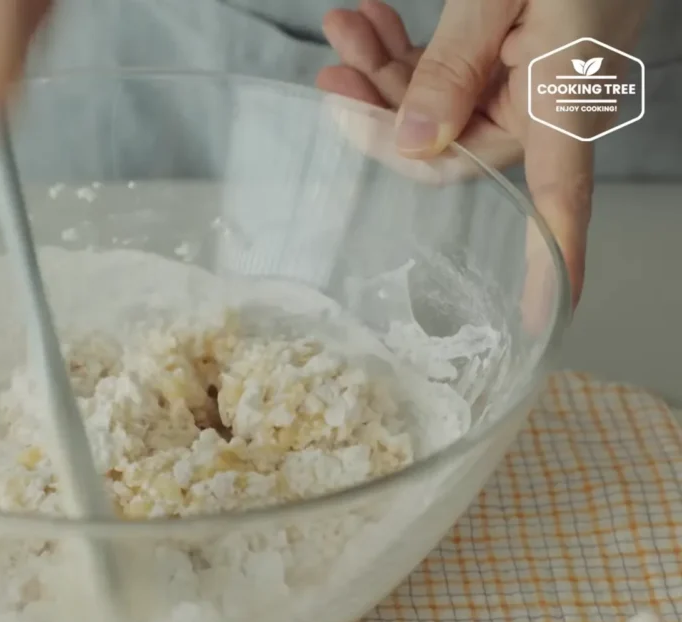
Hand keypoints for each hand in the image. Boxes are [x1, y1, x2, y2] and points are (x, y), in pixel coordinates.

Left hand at [316, 0, 649, 308]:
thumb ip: (453, 67)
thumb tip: (411, 144)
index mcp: (560, 102)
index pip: (559, 205)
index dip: (552, 264)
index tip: (538, 322)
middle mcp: (544, 102)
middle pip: (450, 147)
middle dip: (382, 114)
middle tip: (331, 72)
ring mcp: (525, 76)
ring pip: (435, 104)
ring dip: (380, 71)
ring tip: (341, 25)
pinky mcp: (508, 48)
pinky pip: (446, 68)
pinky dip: (404, 48)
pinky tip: (368, 20)